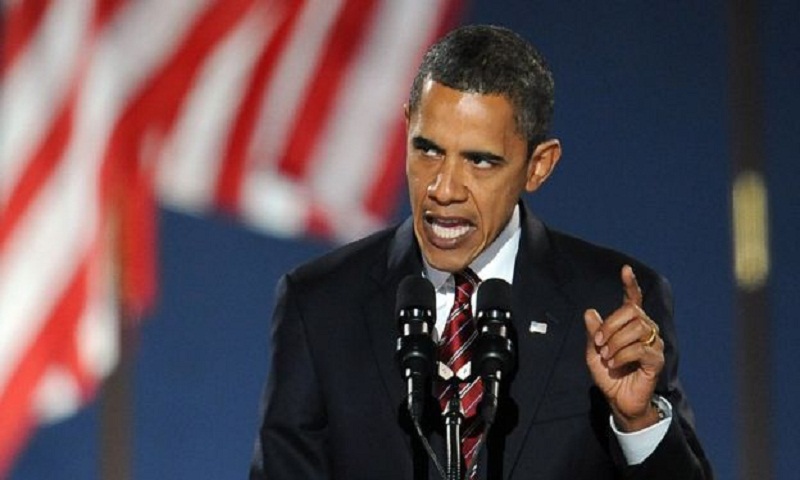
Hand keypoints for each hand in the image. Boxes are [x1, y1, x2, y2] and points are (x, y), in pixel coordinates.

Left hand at [584, 265, 664, 431]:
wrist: (619, 400)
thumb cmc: (609, 375)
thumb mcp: (594, 353)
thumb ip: (593, 333)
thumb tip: (590, 312)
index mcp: (630, 325)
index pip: (633, 300)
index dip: (630, 284)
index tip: (625, 270)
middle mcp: (645, 330)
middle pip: (632, 312)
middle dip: (611, 326)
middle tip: (600, 344)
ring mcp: (654, 344)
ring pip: (637, 329)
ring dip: (616, 342)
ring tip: (607, 356)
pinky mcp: (656, 360)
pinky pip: (640, 348)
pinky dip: (622, 355)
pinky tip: (614, 364)